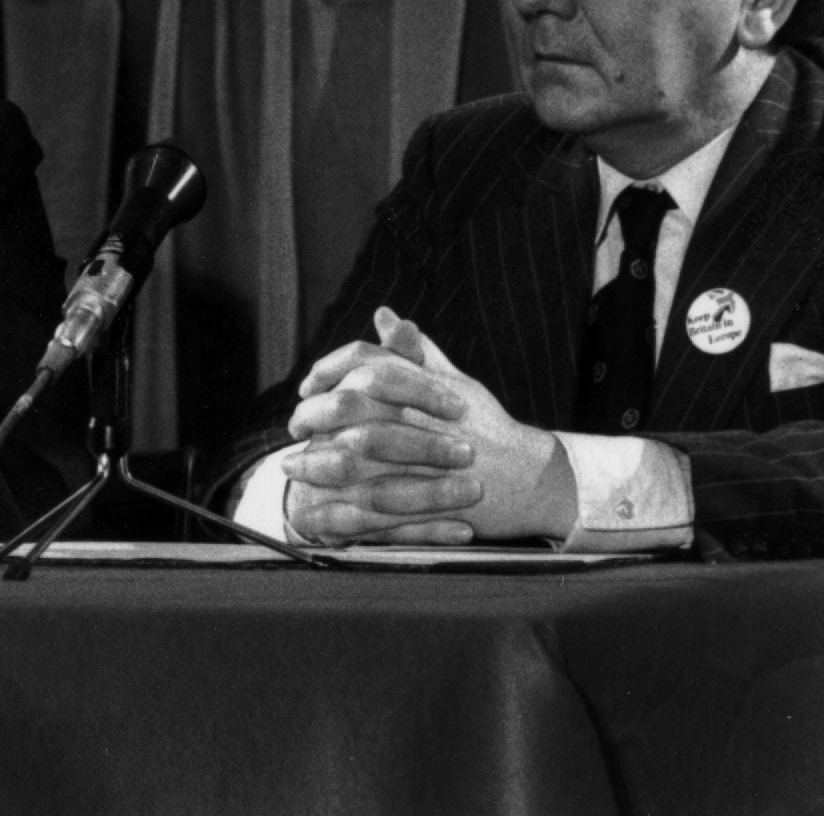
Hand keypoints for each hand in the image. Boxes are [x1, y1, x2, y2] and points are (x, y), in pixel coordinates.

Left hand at [280, 309, 575, 545]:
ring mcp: (424, 459)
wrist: (531, 476)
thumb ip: (414, 349)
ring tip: (292, 465)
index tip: (308, 386)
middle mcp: (420, 415)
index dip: (328, 370)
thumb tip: (384, 315)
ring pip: (354, 456)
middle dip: (313, 414)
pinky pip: (372, 504)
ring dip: (316, 460)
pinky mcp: (426, 500)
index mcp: (424, 383)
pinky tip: (316, 508)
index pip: (364, 362)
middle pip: (350, 405)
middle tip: (294, 425)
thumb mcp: (454, 380)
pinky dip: (339, 505)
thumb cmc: (489, 425)